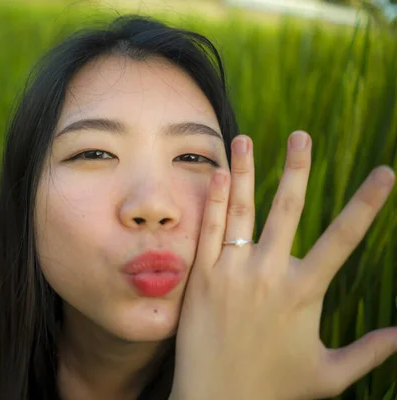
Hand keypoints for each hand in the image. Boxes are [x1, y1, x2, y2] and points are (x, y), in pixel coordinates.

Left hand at [170, 131, 396, 399]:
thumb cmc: (274, 389)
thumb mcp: (330, 373)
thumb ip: (370, 351)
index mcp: (304, 292)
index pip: (344, 238)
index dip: (368, 203)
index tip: (386, 173)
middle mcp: (268, 273)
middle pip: (287, 210)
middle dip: (297, 169)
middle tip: (301, 136)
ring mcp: (231, 271)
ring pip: (241, 210)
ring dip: (246, 171)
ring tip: (245, 138)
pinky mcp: (202, 276)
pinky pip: (209, 230)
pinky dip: (215, 200)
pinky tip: (218, 174)